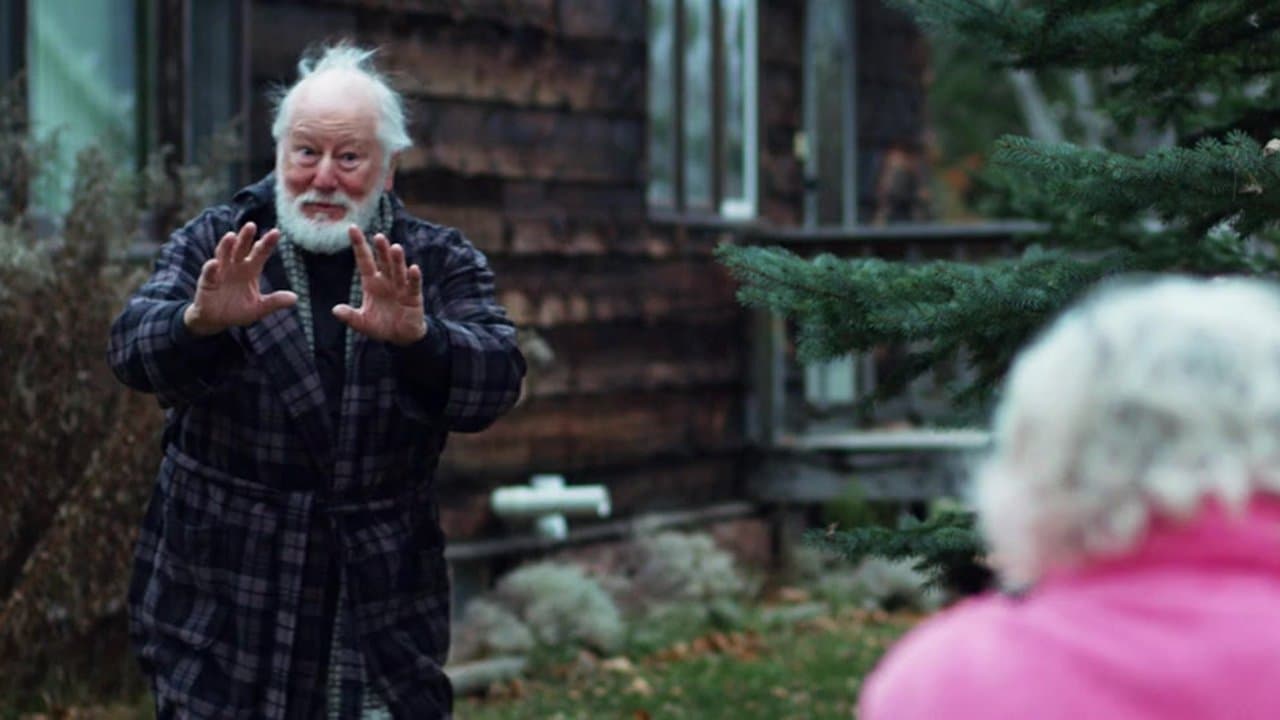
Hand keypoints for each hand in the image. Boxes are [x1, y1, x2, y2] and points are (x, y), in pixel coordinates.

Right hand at [184, 223, 296, 335]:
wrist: (216, 321)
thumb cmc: (238, 311)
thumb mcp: (259, 308)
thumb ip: (274, 302)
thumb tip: (295, 298)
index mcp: (250, 270)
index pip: (260, 253)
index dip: (267, 243)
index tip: (276, 232)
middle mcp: (236, 267)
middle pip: (241, 248)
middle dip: (245, 237)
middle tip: (251, 225)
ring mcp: (220, 272)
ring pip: (223, 255)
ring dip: (226, 246)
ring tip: (231, 236)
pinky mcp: (207, 282)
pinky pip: (209, 273)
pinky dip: (211, 269)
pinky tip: (214, 264)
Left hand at [333, 225, 426, 345]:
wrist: (401, 337)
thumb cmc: (380, 326)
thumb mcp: (362, 323)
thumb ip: (350, 317)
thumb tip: (335, 310)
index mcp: (371, 283)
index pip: (364, 260)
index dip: (359, 245)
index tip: (352, 228)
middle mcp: (386, 281)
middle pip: (383, 262)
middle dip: (381, 249)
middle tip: (378, 236)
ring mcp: (401, 287)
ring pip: (398, 270)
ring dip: (397, 260)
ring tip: (395, 248)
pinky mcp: (413, 297)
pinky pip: (413, 285)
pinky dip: (413, 278)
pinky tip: (413, 269)